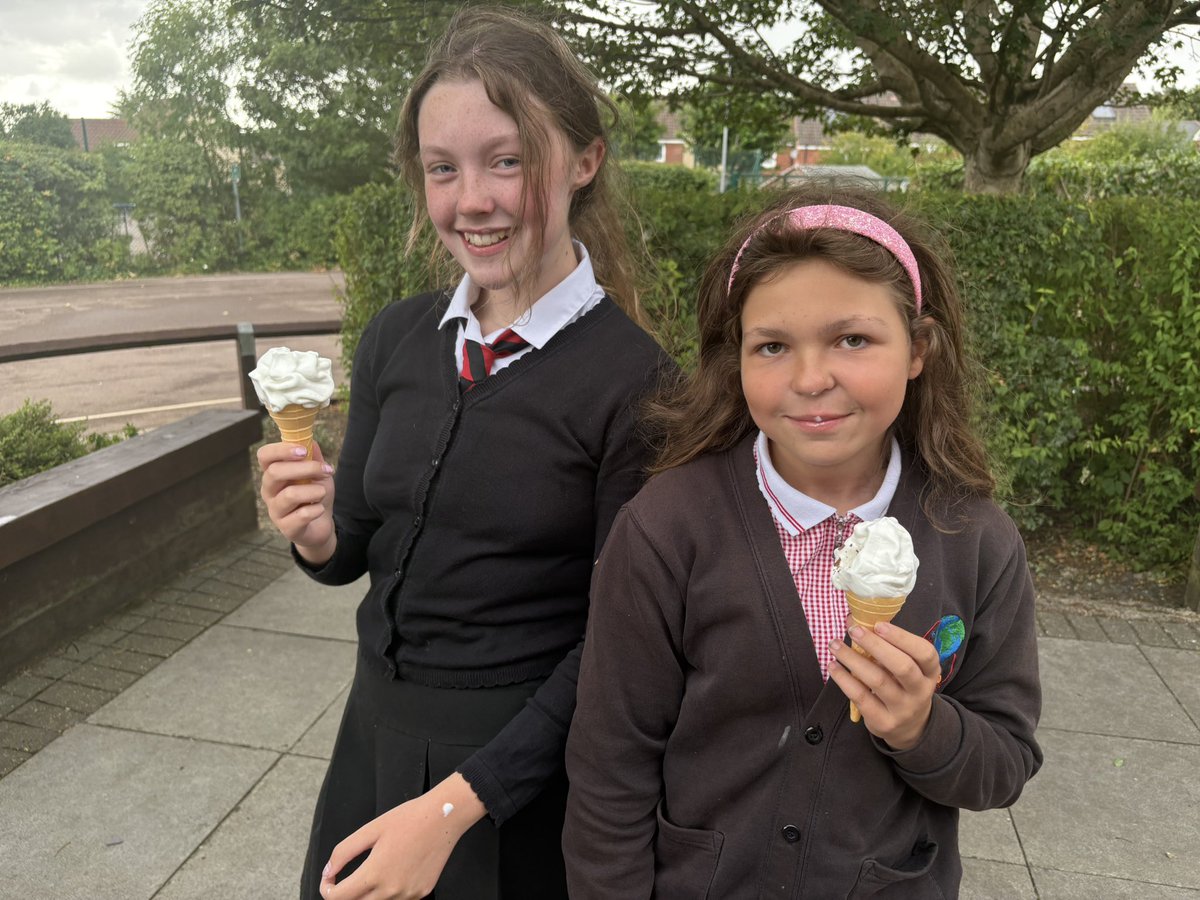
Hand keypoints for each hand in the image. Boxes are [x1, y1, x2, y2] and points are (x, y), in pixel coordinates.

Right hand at [257, 440, 335, 562]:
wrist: (321, 524)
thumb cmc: (315, 495)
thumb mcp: (317, 473)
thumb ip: (314, 457)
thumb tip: (311, 440)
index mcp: (273, 473)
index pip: (264, 456)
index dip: (281, 450)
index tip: (302, 451)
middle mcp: (269, 491)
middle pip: (275, 473)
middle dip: (305, 469)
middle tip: (325, 471)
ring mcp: (275, 510)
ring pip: (290, 495)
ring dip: (314, 491)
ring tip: (322, 492)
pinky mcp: (286, 528)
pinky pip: (301, 515)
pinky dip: (316, 510)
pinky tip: (319, 509)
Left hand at [320, 773, 486, 899]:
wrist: (444, 816)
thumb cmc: (409, 819)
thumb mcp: (371, 829)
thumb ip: (344, 852)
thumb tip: (328, 871)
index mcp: (375, 873)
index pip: (339, 897)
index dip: (327, 889)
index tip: (328, 880)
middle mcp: (391, 890)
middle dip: (346, 894)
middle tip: (345, 879)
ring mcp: (408, 895)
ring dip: (368, 894)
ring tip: (375, 871)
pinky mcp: (421, 893)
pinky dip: (389, 893)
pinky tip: (395, 872)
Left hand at [828, 618, 941, 749]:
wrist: (910, 728)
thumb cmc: (903, 686)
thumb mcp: (907, 668)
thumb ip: (887, 646)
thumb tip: (854, 620)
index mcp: (929, 672)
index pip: (925, 653)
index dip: (902, 637)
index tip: (879, 624)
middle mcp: (920, 691)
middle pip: (902, 666)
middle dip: (876, 645)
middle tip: (853, 630)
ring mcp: (903, 709)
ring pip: (878, 681)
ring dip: (852, 659)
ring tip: (835, 645)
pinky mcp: (884, 722)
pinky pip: (861, 697)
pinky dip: (845, 680)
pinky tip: (833, 667)